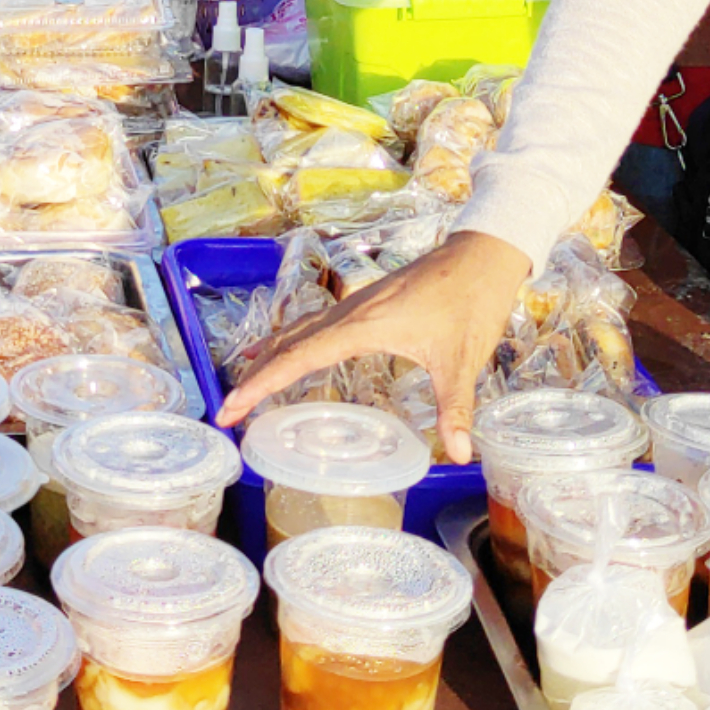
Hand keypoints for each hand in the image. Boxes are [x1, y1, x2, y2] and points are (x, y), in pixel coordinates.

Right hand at [216, 232, 532, 460]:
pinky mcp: (366, 304)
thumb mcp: (462, 360)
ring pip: (298, 332)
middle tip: (227, 410)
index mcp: (363, 325)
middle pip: (288, 345)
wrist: (482, 255)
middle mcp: (350, 312)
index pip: (298, 358)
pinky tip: (286, 349)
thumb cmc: (471, 302)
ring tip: (243, 383)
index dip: (261, 385)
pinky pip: (314, 324)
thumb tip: (461, 453)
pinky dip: (291, 342)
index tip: (232, 408)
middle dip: (255, 378)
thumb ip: (455, 408)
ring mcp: (356, 305)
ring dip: (269, 357)